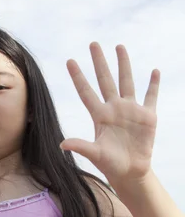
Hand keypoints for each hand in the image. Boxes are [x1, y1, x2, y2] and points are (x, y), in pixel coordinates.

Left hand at [60, 42, 159, 186]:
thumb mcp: (95, 154)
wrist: (130, 172)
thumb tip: (62, 144)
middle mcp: (114, 109)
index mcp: (99, 116)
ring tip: (120, 47)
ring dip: (124, 64)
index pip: (86, 92)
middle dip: (99, 62)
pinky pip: (150, 96)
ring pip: (127, 81)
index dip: (78, 77)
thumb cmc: (110, 164)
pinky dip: (153, 84)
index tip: (70, 61)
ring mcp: (131, 110)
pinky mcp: (147, 116)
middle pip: (105, 80)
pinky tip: (154, 71)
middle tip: (93, 44)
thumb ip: (81, 146)